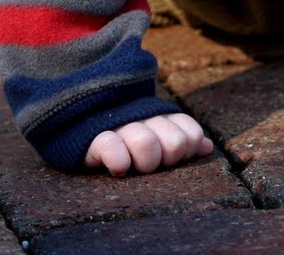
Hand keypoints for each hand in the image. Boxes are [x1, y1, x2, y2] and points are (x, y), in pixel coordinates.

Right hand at [84, 112, 213, 175]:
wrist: (77, 115)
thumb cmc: (125, 135)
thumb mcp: (155, 133)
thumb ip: (182, 137)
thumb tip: (207, 147)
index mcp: (161, 117)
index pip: (191, 132)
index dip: (186, 148)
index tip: (171, 155)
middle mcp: (144, 119)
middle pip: (175, 142)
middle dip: (166, 158)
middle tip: (151, 163)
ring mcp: (120, 127)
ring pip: (146, 143)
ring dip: (144, 161)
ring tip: (133, 167)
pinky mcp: (93, 139)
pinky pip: (112, 148)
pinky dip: (118, 161)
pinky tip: (117, 168)